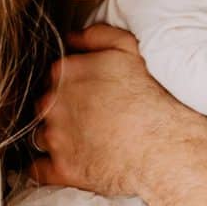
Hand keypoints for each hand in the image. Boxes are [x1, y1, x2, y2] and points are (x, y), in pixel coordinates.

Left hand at [30, 24, 206, 197]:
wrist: (166, 147)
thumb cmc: (154, 97)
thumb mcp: (131, 49)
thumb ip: (97, 36)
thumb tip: (72, 37)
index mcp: (67, 71)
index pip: (56, 75)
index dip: (74, 85)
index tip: (91, 94)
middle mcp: (54, 102)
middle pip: (47, 104)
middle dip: (64, 110)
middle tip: (94, 118)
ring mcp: (56, 136)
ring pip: (43, 134)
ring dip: (59, 138)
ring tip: (89, 141)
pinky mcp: (62, 169)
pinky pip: (40, 169)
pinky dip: (51, 167)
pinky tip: (74, 162)